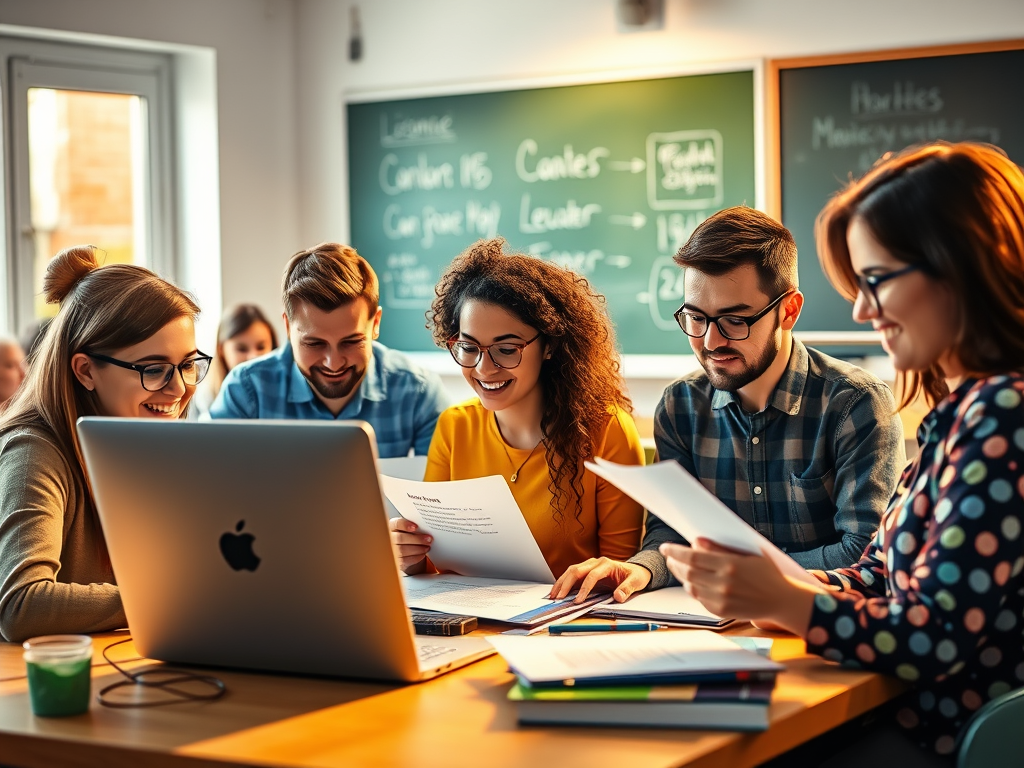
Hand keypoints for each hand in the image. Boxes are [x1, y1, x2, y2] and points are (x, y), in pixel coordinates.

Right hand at [388, 518, 431, 573]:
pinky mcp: (396, 562)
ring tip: (427, 547)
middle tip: (429, 539)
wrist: (410, 553)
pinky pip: (405, 560)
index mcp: (393, 527)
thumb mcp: (413, 531)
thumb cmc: (412, 538)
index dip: (405, 525)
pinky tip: (423, 553)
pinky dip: (416, 557)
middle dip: (417, 539)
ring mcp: (391, 551)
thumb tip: (426, 528)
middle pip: (400, 538)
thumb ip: (416, 528)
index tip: (416, 527)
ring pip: (402, 550)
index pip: (396, 524)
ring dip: (418, 548)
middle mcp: (389, 538)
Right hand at [549, 557, 651, 603]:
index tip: (578, 601)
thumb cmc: (635, 575)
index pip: (592, 576)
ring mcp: (589, 565)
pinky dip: (563, 582)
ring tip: (553, 595)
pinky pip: (572, 575)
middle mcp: (595, 562)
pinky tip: (557, 591)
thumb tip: (618, 596)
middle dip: (566, 584)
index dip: (584, 588)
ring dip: (561, 583)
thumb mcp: (636, 582)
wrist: (635, 570)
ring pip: (571, 571)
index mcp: (607, 564)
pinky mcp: (586, 570)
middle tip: (558, 598)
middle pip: (576, 571)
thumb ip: (627, 589)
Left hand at [659, 538, 817, 635]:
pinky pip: (699, 599)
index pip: (692, 557)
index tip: (665, 547)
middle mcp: (724, 584)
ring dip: (681, 576)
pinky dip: (692, 589)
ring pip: (690, 587)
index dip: (675, 552)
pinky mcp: (721, 612)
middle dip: (674, 563)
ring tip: (677, 567)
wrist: (782, 600)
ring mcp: (722, 600)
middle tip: (668, 556)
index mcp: (730, 565)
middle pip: (688, 572)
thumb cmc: (767, 573)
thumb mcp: (747, 553)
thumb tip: (696, 541)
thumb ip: (720, 548)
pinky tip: (691, 582)